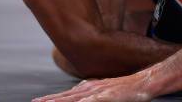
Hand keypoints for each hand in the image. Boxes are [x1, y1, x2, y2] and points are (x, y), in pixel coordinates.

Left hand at [32, 73, 154, 101]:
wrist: (143, 82)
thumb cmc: (127, 88)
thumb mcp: (105, 90)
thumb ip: (92, 93)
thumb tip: (79, 96)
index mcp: (89, 87)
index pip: (66, 94)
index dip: (52, 98)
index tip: (38, 101)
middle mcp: (91, 88)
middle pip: (66, 96)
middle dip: (50, 100)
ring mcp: (97, 92)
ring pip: (74, 99)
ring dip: (60, 101)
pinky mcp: (105, 96)